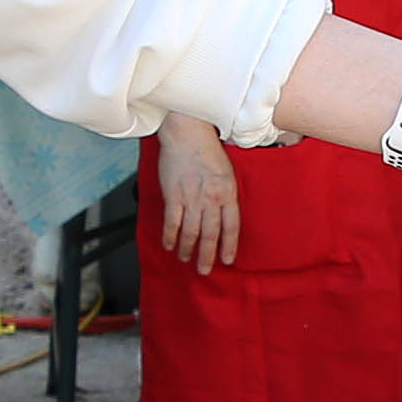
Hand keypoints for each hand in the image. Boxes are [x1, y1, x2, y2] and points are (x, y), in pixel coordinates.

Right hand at [153, 114, 238, 273]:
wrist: (187, 131)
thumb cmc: (206, 149)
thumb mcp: (226, 172)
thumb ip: (225, 194)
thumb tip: (223, 215)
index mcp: (228, 192)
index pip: (232, 226)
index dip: (229, 246)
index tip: (227, 260)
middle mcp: (212, 198)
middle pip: (211, 234)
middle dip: (207, 256)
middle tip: (205, 270)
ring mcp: (192, 197)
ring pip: (191, 232)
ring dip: (187, 249)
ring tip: (185, 259)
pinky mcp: (174, 194)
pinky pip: (173, 222)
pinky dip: (170, 237)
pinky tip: (169, 245)